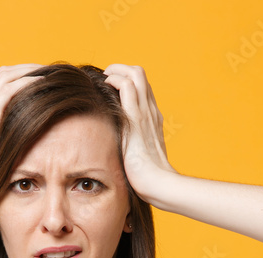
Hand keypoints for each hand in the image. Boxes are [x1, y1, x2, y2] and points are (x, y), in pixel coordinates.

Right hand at [0, 64, 42, 203]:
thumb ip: (8, 140)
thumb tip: (30, 141)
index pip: (2, 83)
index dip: (22, 76)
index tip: (43, 80)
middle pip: (5, 73)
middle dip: (28, 69)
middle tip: (50, 71)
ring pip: (7, 76)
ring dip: (29, 71)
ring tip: (49, 72)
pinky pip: (9, 90)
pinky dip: (26, 82)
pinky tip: (42, 82)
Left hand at [102, 64, 177, 204]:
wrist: (158, 184)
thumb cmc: (147, 178)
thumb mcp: (138, 158)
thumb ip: (130, 148)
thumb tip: (117, 154)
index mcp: (153, 119)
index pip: (142, 89)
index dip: (126, 81)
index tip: (111, 86)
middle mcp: (152, 111)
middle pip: (140, 75)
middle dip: (120, 69)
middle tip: (106, 78)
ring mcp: (146, 113)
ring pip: (135, 74)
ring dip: (117, 70)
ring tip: (104, 78)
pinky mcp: (137, 118)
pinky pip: (127, 86)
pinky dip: (115, 79)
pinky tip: (105, 87)